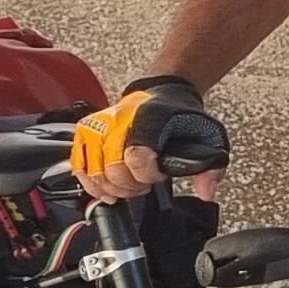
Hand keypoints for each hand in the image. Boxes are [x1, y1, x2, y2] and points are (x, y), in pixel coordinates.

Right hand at [71, 80, 201, 203]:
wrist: (163, 93)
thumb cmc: (181, 117)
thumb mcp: (207, 137)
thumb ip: (210, 167)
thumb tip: (207, 193)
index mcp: (148, 119)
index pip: (136, 157)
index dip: (147, 176)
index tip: (158, 176)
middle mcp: (119, 121)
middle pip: (113, 170)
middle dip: (130, 186)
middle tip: (143, 184)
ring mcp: (99, 125)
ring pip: (93, 171)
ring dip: (111, 188)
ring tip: (128, 185)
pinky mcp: (86, 131)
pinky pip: (78, 164)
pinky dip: (89, 182)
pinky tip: (105, 189)